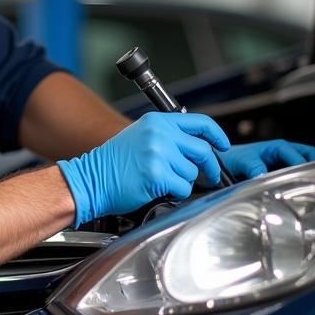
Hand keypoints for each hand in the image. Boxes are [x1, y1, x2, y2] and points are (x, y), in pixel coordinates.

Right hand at [58, 112, 230, 224]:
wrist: (90, 179)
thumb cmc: (112, 163)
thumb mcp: (139, 136)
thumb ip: (166, 135)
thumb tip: (196, 146)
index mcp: (157, 122)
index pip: (199, 122)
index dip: (217, 135)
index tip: (223, 145)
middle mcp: (159, 134)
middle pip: (202, 150)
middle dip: (210, 167)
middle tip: (210, 176)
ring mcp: (158, 154)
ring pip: (192, 172)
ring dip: (183, 181)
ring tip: (164, 182)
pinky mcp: (157, 175)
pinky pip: (183, 187)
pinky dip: (176, 193)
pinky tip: (159, 189)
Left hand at [218, 140, 314, 179]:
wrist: (223, 162)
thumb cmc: (232, 157)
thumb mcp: (243, 160)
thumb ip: (254, 168)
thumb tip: (264, 176)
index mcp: (278, 147)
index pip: (300, 154)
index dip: (303, 166)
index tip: (303, 178)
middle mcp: (283, 153)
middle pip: (309, 157)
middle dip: (313, 168)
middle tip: (311, 182)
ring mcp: (282, 163)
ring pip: (303, 167)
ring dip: (305, 175)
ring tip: (304, 188)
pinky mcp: (279, 173)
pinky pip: (293, 176)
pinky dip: (296, 182)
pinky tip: (293, 191)